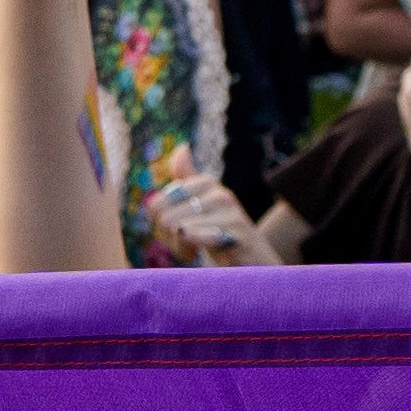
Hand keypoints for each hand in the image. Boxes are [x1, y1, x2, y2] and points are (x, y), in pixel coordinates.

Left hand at [146, 168, 273, 262]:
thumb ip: (187, 177)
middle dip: (172, 240)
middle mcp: (218, 192)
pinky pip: (197, 237)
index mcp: (205, 183)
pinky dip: (195, 248)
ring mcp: (230, 211)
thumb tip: (182, 148)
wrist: (254, 262)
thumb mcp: (201, 204)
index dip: (160, 228)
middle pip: (165, 218)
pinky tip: (204, 253)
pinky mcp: (238, 233)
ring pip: (178, 229)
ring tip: (201, 251)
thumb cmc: (222, 235)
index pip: (156, 206)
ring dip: (183, 250)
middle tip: (190, 245)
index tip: (180, 233)